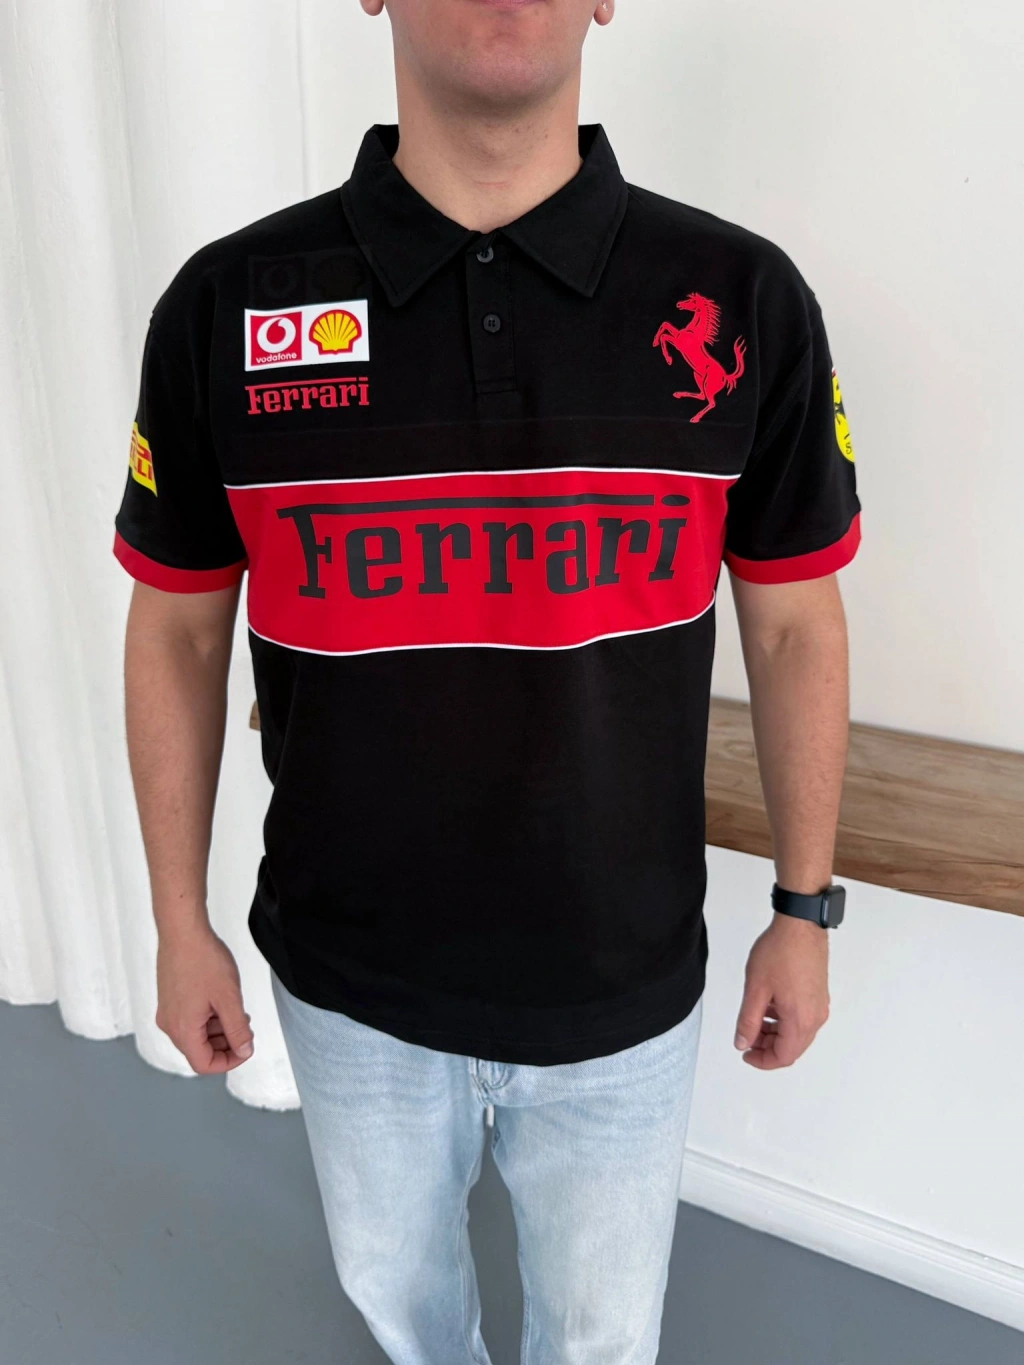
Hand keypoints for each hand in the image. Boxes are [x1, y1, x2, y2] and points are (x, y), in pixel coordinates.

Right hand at [156, 923, 254, 1073]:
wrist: (182, 931)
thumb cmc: (203, 960)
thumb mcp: (229, 998)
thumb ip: (237, 1029)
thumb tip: (244, 1050)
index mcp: (182, 1029)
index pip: (204, 1063)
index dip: (229, 1062)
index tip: (246, 1048)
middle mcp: (170, 1024)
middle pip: (199, 1050)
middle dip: (226, 1044)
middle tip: (246, 1029)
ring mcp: (167, 1010)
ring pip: (195, 1034)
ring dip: (218, 1030)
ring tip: (238, 1013)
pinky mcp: (169, 998)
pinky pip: (189, 1018)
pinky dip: (208, 1017)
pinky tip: (223, 1002)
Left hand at [733, 913, 829, 1069]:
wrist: (800, 924)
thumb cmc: (781, 951)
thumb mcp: (756, 989)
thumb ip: (748, 1020)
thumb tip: (743, 1042)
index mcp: (801, 1020)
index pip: (783, 1056)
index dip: (762, 1060)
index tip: (746, 1054)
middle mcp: (815, 1016)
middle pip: (792, 1048)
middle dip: (767, 1047)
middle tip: (747, 1037)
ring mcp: (819, 1005)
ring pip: (797, 1034)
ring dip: (775, 1033)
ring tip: (755, 1018)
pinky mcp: (819, 994)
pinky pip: (803, 1018)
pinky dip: (784, 1020)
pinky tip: (769, 1005)